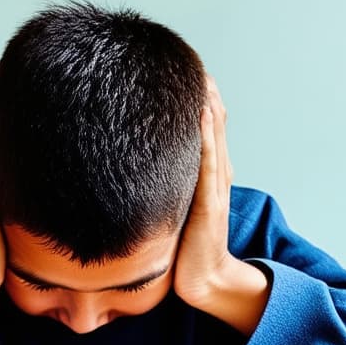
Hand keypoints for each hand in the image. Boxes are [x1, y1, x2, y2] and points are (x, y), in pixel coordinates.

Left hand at [173, 75, 268, 335]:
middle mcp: (214, 177)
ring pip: (215, 138)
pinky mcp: (210, 204)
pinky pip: (210, 164)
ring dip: (210, 106)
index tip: (184, 71)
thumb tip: (130, 165)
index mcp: (206, 176)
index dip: (198, 100)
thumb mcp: (169, 209)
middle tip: (195, 61)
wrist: (202, 282)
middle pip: (214, 125)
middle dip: (206, 93)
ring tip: (203, 77)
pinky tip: (202, 113)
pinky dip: (209, 136)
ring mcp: (215, 189)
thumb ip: (160, 186)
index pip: (206, 129)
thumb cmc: (181, 249)